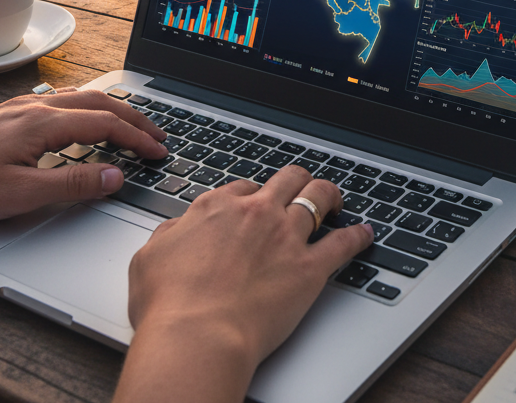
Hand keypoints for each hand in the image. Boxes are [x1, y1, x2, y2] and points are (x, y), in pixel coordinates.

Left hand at [0, 88, 167, 228]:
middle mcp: (36, 107)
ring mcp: (22, 106)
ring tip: (131, 125)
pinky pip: (62, 100)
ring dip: (113, 110)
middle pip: (101, 103)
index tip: (159, 152)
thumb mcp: (20, 195)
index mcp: (44, 123)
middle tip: (158, 136)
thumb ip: (73, 183)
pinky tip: (83, 120)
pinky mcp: (9, 113)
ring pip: (82, 98)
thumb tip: (115, 176)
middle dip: (135, 118)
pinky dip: (88, 108)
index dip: (138, 139)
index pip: (107, 125)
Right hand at [114, 166, 373, 402]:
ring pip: (319, 197)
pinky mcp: (309, 268)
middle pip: (287, 179)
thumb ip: (169, 234)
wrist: (197, 336)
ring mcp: (286, 237)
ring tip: (336, 199)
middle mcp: (256, 213)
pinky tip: (365, 234)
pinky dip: (358, 236)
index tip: (257, 202)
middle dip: (296, 179)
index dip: (253, 193)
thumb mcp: (149, 257)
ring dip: (330, 195)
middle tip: (301, 187)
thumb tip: (178, 228)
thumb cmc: (168, 305)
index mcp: (218, 207)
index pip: (244, 186)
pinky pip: (343, 243)